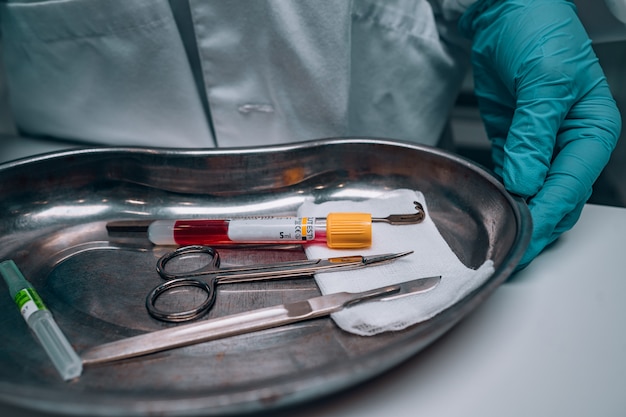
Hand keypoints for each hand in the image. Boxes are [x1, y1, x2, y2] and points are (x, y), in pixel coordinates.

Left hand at [460, 0, 620, 268]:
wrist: (506, 11)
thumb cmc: (538, 30)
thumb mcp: (544, 78)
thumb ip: (536, 132)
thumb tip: (528, 180)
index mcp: (593, 128)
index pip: (572, 181)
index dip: (550, 210)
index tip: (528, 232)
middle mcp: (571, 141)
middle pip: (559, 195)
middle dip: (538, 224)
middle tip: (512, 247)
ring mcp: (542, 144)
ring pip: (537, 193)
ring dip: (521, 215)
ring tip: (502, 237)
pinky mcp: (515, 141)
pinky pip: (513, 177)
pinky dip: (505, 194)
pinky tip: (494, 207)